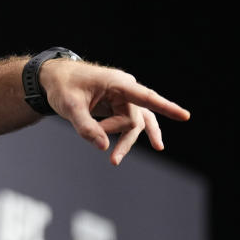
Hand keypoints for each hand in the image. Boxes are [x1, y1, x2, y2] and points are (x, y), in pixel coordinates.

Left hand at [39, 60, 189, 164]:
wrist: (55, 78)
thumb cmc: (62, 87)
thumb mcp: (69, 107)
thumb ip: (85, 127)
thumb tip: (104, 148)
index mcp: (117, 83)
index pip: (145, 97)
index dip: (165, 107)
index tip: (185, 116)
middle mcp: (126, 88)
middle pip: (132, 119)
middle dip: (114, 133)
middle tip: (92, 142)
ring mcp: (124, 97)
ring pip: (134, 123)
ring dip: (125, 141)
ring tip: (114, 161)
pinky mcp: (120, 104)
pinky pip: (134, 121)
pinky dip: (130, 135)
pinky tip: (155, 143)